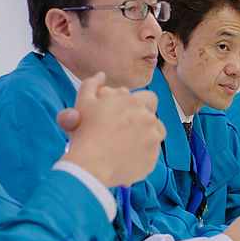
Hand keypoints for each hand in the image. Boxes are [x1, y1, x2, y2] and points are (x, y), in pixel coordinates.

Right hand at [59, 72, 164, 186]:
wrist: (89, 165)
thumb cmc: (84, 133)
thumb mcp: (83, 102)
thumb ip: (92, 84)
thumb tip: (101, 75)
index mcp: (134, 102)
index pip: (150, 99)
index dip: (141, 106)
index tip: (129, 115)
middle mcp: (148, 118)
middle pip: (154, 118)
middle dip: (145, 122)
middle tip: (129, 131)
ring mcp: (153, 139)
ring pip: (156, 136)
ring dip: (146, 138)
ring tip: (128, 145)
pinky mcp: (153, 158)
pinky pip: (151, 155)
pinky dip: (142, 156)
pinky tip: (127, 159)